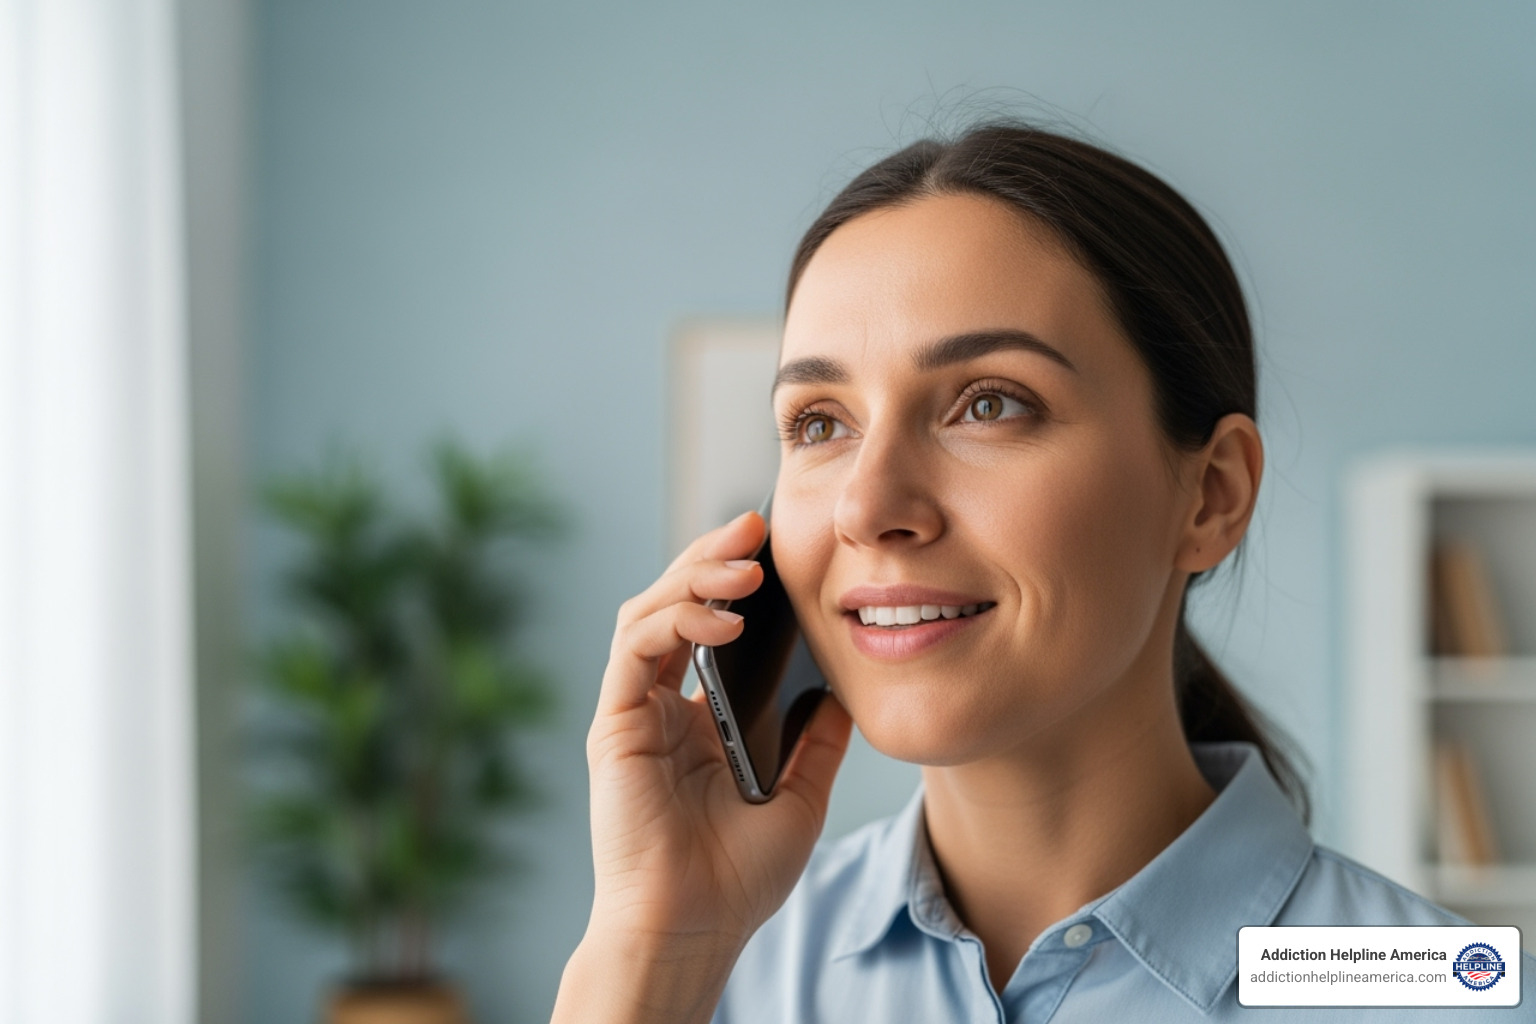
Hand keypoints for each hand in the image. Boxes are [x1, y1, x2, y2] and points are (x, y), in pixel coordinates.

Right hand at [559, 509, 851, 1019]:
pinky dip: (677, 621)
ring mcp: (633, 711)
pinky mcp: (614, 723)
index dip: (736, 581)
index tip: (777, 549)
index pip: (709, 626)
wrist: (695, 928)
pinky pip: (636, 648)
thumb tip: (841, 693)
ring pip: (648, 611)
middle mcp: (659, 705)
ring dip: (694, 576)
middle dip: (712, 558)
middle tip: (754, 527)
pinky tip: (725, 621)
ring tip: (745, 562)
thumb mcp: (800, 797)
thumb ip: (816, 743)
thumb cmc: (737, 879)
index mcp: (697, 718)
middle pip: (675, 604)